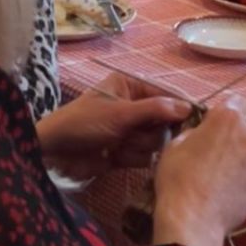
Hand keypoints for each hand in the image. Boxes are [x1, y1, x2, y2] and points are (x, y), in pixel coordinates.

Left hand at [36, 73, 191, 181]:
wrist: (54, 153)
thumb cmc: (84, 122)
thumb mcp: (120, 113)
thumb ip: (156, 110)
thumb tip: (188, 107)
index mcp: (131, 87)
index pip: (166, 96)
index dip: (178, 110)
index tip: (190, 122)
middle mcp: (133, 107)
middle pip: (164, 123)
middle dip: (149, 132)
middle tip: (133, 133)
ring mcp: (129, 130)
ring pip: (154, 143)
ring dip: (137, 146)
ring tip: (116, 144)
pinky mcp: (124, 152)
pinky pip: (143, 157)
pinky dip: (130, 159)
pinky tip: (113, 156)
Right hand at [152, 95, 245, 245]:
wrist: (192, 220)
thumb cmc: (178, 178)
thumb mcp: (175, 145)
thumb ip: (195, 131)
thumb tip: (203, 133)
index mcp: (228, 119)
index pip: (236, 101)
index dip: (224, 112)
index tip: (214, 125)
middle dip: (233, 137)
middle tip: (214, 155)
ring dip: (241, 160)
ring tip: (221, 179)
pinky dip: (245, 181)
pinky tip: (228, 193)